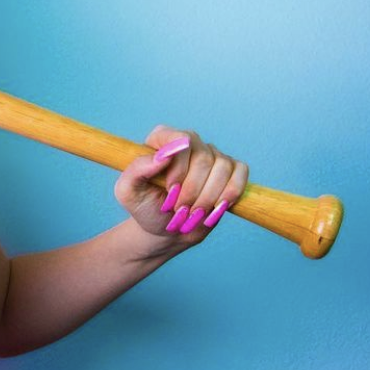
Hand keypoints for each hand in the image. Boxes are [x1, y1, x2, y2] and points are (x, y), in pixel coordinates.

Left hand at [115, 126, 247, 250]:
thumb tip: (163, 156)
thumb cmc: (146, 209)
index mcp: (162, 140)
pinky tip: (216, 208)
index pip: (179, 138)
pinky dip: (230, 194)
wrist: (167, 231)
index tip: (170, 188)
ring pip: (222, 166)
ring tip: (193, 213)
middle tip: (178, 209)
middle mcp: (189, 143)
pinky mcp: (230, 171)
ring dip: (208, 197)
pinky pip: (240, 172)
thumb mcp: (128, 193)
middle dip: (192, 190)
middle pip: (203, 157)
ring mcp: (211, 155)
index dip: (179, 166)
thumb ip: (137, 170)